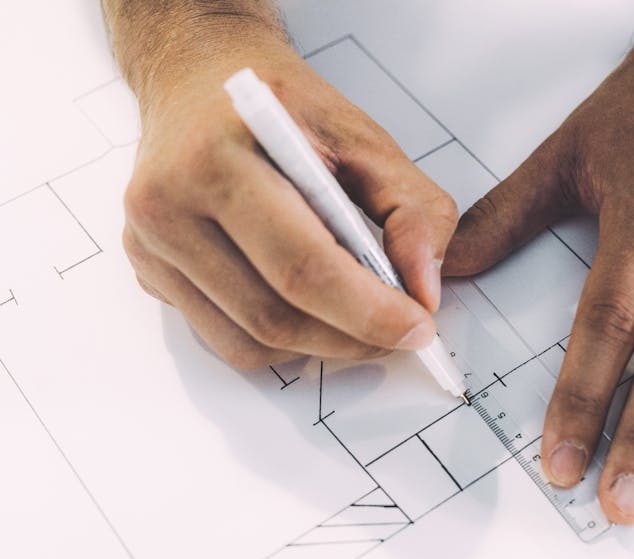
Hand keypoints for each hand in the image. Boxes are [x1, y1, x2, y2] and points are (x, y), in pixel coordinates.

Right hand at [120, 19, 455, 368]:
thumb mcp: (361, 136)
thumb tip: (424, 292)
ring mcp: (149, 247)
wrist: (199, 76)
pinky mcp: (150, 274)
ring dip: (319, 348)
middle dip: (351, 339)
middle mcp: (166, 208)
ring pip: (248, 343)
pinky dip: (281, 341)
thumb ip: (411, 208)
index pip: (301, 266)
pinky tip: (309, 308)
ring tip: (359, 320)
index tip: (418, 328)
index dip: (367, 312)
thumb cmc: (281, 104)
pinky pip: (225, 339)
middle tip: (399, 333)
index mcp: (216, 160)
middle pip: (273, 316)